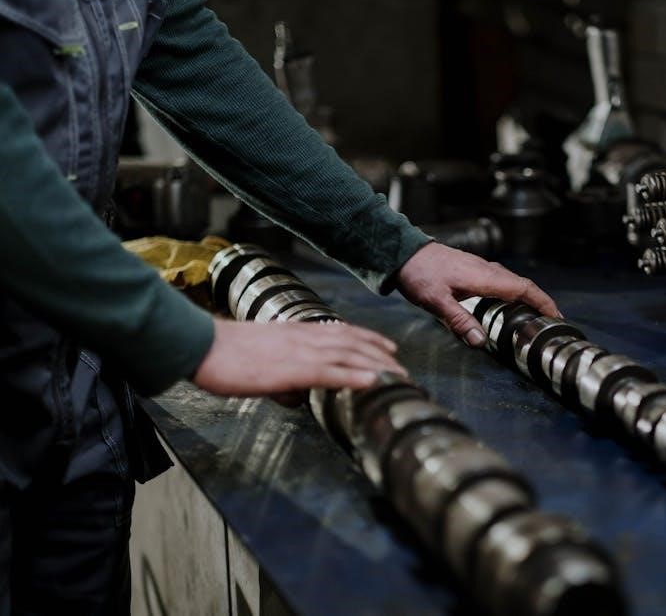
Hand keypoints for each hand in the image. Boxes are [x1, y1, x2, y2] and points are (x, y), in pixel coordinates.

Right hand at [193, 319, 405, 395]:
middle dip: (381, 355)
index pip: (341, 332)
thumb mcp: (260, 357)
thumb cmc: (224, 353)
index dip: (368, 339)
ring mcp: (299, 351)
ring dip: (377, 365)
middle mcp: (304, 336)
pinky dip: (353, 376)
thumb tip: (293, 395)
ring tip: (398, 376)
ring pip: (349, 355)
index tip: (387, 347)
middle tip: (403, 368)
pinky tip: (372, 381)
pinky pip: (329, 372)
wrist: (200, 344)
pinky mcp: (290, 369)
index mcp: (296, 332)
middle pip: (353, 343)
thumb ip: (281, 373)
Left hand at [395, 242, 560, 346]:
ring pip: (511, 281)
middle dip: (540, 301)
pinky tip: (505, 302)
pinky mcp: (471, 269)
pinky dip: (512, 292)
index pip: (523, 288)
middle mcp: (486, 270)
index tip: (555, 316)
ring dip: (527, 296)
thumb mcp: (436, 302)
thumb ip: (459, 321)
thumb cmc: (418, 274)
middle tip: (551, 319)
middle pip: (522, 284)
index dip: (542, 302)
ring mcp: (479, 268)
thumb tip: (480, 341)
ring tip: (534, 313)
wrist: (403, 253)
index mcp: (484, 277)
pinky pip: (500, 280)